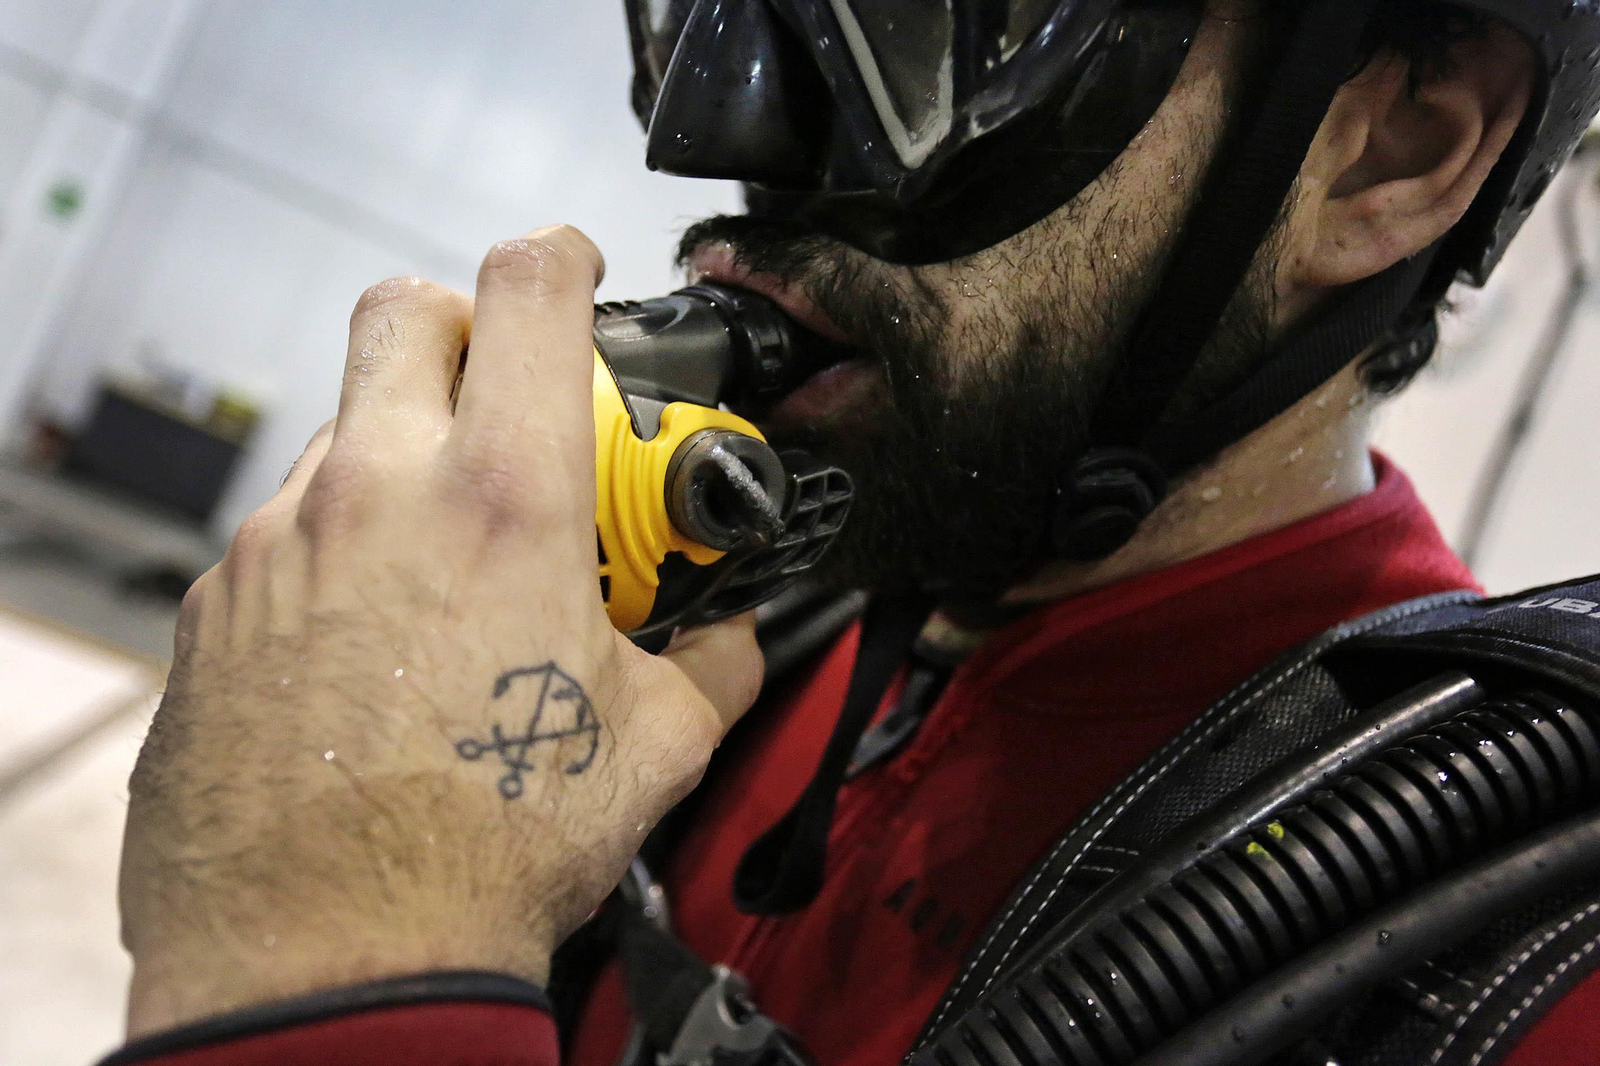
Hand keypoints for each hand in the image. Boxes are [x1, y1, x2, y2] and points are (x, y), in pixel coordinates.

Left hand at [117, 226, 763, 1036]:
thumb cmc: (483, 848)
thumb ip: (710, 664)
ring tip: (452, 566)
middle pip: (403, 310)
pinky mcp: (218, 608)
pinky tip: (376, 644)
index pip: (528, 291)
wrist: (330, 953)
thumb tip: (731, 641)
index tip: (573, 271)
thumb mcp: (653, 748)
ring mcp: (280, 545)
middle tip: (507, 395)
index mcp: (502, 502)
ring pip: (341, 432)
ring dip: (402, 458)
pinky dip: (339, 550)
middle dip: (461, 323)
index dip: (564, 256)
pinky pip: (286, 532)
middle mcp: (375, 495)